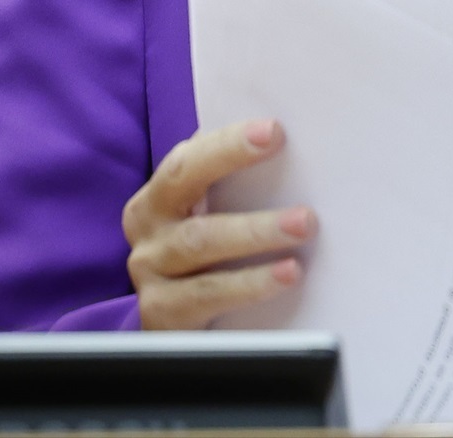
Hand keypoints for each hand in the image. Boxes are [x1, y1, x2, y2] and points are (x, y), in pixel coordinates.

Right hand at [123, 118, 317, 329]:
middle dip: (249, 199)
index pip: (188, 163)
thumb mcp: (206, 216)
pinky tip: (287, 275)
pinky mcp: (163, 315)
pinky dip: (250, 285)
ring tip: (303, 230)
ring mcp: (151, 275)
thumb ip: (229, 184)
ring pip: (203, 247)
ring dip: (257, 236)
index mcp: (157, 198)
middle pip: (194, 210)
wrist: (174, 321)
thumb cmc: (203, 253)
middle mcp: (148, 233)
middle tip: (304, 205)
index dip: (228, 146)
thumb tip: (281, 144)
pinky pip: (209, 297)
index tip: (273, 132)